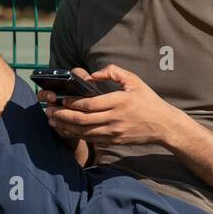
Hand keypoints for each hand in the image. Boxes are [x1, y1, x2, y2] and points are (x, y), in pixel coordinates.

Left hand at [38, 65, 182, 146]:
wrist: (163, 125)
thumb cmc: (148, 101)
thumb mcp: (134, 81)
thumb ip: (113, 72)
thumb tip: (93, 74)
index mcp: (118, 102)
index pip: (89, 104)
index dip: (72, 103)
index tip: (61, 99)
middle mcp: (114, 119)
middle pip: (81, 120)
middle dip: (62, 115)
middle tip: (49, 110)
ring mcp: (113, 133)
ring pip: (82, 132)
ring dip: (65, 126)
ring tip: (52, 120)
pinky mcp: (113, 142)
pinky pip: (89, 139)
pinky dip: (75, 135)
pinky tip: (65, 129)